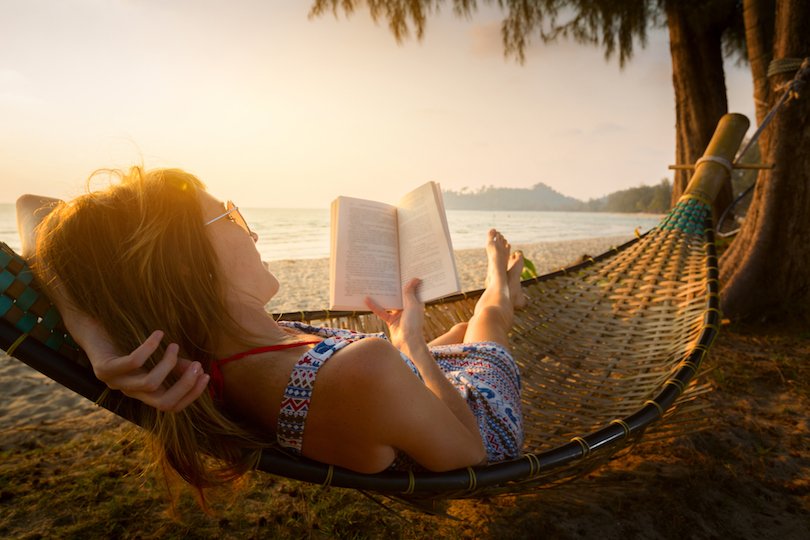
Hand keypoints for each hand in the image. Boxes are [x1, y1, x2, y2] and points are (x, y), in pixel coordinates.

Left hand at [66, 311, 208, 412]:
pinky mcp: (104, 368)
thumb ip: (173, 365)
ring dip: (168, 365)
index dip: (191, 395)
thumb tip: (196, 369)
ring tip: (174, 346)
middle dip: (185, 385)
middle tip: (198, 365)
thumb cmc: (124, 342)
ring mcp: (115, 382)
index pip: (171, 407)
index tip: (206, 375)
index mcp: (142, 392)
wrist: (90, 330)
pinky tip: (158, 334)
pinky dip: (150, 348)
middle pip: (162, 402)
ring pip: (150, 384)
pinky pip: (133, 363)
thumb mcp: (153, 356)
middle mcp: (129, 392)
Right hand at [365, 278, 425, 351]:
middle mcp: (408, 307)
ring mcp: (399, 314)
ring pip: (390, 302)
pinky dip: (374, 306)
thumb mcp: (412, 305)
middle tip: (386, 273)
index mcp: (416, 302)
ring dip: (383, 295)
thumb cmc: (413, 324)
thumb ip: (410, 292)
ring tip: (374, 283)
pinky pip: (382, 311)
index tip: (402, 269)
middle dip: (393, 286)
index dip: (408, 280)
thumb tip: (415, 278)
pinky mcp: (391, 320)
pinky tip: (366, 300)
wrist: (408, 344)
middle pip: (399, 294)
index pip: (412, 289)